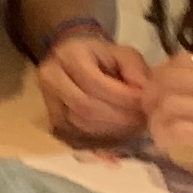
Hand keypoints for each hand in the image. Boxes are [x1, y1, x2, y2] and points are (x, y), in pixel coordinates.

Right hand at [33, 23, 155, 144]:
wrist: (76, 61)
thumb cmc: (103, 58)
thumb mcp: (124, 54)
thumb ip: (135, 70)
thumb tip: (141, 93)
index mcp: (69, 55)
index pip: (94, 83)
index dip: (122, 98)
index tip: (145, 103)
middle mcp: (51, 77)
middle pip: (85, 107)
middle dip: (119, 118)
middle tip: (142, 120)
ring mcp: (48, 100)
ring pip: (81, 124)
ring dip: (112, 130)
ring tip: (133, 125)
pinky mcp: (53, 119)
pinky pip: (78, 135)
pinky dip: (102, 137)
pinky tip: (119, 130)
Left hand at [143, 50, 192, 192]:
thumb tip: (181, 90)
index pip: (182, 59)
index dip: (160, 77)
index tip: (158, 97)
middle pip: (167, 77)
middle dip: (150, 97)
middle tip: (151, 116)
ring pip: (168, 103)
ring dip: (155, 120)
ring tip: (160, 134)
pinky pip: (177, 129)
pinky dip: (163, 137)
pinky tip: (167, 147)